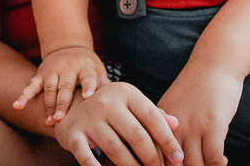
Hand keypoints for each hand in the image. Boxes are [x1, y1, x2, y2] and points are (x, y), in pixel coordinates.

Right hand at [14, 46, 108, 123]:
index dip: (89, 86)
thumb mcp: (98, 70)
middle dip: (62, 103)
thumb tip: (119, 101)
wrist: (67, 45)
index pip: (88, 77)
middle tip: (60, 118)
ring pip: (49, 90)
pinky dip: (23, 95)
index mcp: (85, 67)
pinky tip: (17, 106)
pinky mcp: (41, 74)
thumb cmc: (87, 64)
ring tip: (49, 121)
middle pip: (65, 87)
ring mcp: (53, 71)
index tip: (89, 95)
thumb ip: (104, 85)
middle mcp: (68, 68)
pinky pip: (31, 85)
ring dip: (48, 105)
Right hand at [55, 82, 183, 165]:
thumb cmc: (110, 109)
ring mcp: (89, 117)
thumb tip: (176, 124)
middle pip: (136, 135)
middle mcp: (107, 101)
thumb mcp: (131, 106)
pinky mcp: (73, 133)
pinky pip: (85, 154)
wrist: (71, 106)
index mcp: (126, 92)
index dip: (167, 139)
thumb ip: (154, 114)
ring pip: (115, 147)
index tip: (178, 158)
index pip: (152, 117)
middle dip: (151, 158)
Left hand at [157, 63, 243, 165]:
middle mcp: (173, 126)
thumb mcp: (173, 104)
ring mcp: (193, 126)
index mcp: (159, 121)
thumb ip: (167, 127)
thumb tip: (170, 155)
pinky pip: (213, 158)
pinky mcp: (213, 125)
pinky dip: (217, 165)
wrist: (215, 62)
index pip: (155, 155)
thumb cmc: (196, 86)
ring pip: (194, 165)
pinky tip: (222, 162)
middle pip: (173, 165)